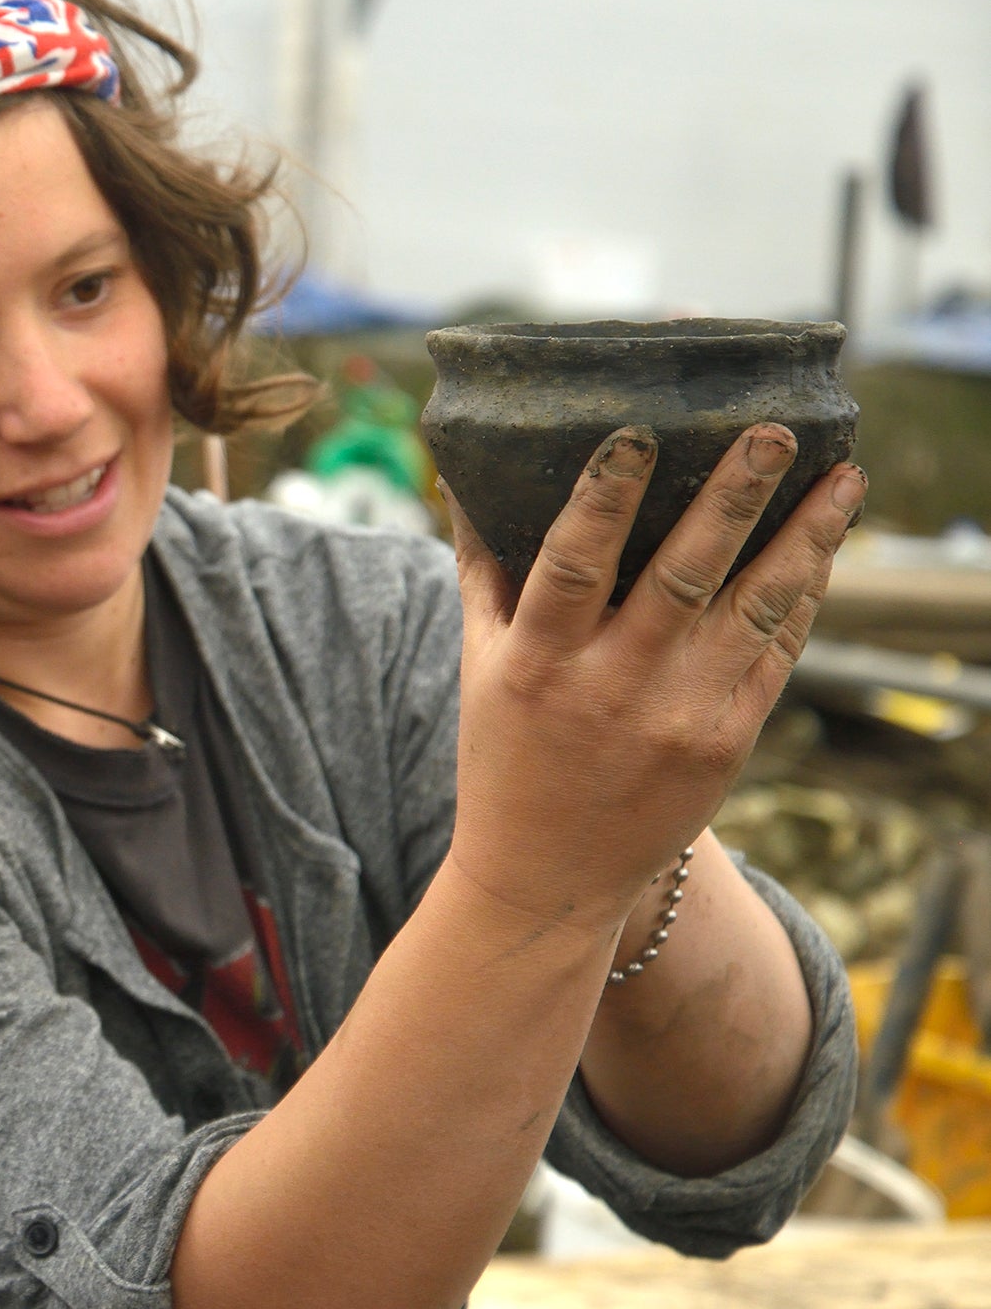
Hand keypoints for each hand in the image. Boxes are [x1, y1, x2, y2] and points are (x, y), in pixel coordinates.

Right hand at [444, 423, 864, 922]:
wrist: (549, 877)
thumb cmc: (506, 756)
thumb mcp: (478, 665)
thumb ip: (482, 571)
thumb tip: (464, 477)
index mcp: (540, 663)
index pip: (572, 564)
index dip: (602, 498)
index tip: (636, 436)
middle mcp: (613, 687)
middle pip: (683, 573)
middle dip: (733, 496)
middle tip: (771, 431)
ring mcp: (680, 717)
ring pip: (755, 608)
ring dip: (807, 537)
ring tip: (843, 478)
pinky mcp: (729, 742)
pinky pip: (778, 653)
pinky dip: (805, 595)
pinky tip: (826, 547)